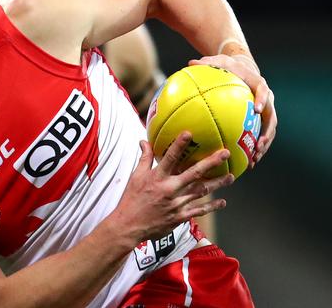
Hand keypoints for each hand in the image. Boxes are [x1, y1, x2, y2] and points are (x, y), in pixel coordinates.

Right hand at [115, 132, 233, 241]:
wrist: (129, 225)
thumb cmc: (131, 199)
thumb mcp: (135, 177)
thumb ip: (144, 159)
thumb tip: (144, 141)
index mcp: (157, 178)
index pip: (170, 158)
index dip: (179, 145)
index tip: (189, 133)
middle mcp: (169, 189)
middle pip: (193, 173)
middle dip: (211, 162)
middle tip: (225, 154)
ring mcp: (176, 204)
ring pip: (201, 191)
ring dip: (217, 184)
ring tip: (230, 177)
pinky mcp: (179, 217)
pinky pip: (199, 210)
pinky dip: (211, 206)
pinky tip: (222, 202)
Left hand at [188, 55, 276, 165]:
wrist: (241, 67)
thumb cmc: (227, 65)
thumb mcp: (217, 61)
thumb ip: (206, 63)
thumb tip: (190, 63)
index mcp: (257, 83)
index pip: (263, 90)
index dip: (262, 100)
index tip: (256, 110)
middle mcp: (266, 98)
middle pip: (271, 117)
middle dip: (267, 132)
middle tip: (258, 145)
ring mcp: (265, 109)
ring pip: (269, 130)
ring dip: (264, 145)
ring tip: (254, 159)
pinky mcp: (260, 119)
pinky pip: (260, 134)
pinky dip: (254, 147)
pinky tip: (246, 161)